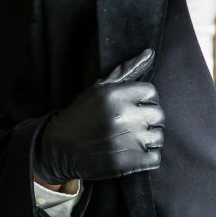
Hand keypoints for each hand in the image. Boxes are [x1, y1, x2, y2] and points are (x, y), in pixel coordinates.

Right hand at [34, 49, 164, 183]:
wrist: (57, 148)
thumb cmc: (81, 114)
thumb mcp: (99, 88)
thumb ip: (127, 71)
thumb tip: (150, 53)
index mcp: (114, 95)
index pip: (151, 92)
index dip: (146, 100)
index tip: (136, 106)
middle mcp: (121, 116)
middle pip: (159, 115)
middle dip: (150, 120)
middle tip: (136, 125)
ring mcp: (124, 141)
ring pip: (158, 137)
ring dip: (150, 139)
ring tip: (135, 140)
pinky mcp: (124, 163)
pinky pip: (155, 158)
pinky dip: (149, 158)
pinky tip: (137, 154)